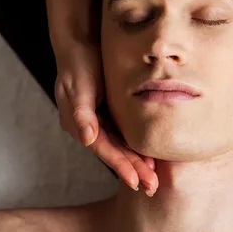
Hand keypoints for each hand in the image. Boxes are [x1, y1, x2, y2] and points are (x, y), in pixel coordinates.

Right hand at [54, 37, 158, 195]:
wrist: (82, 43)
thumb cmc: (79, 63)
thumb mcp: (79, 86)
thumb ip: (82, 112)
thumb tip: (86, 138)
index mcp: (78, 124)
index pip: (103, 149)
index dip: (120, 166)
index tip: (137, 181)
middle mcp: (89, 126)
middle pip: (114, 152)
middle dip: (133, 171)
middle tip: (152, 188)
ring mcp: (100, 121)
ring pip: (121, 146)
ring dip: (137, 162)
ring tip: (154, 179)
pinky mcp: (110, 113)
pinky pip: (125, 135)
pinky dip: (137, 146)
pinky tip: (151, 157)